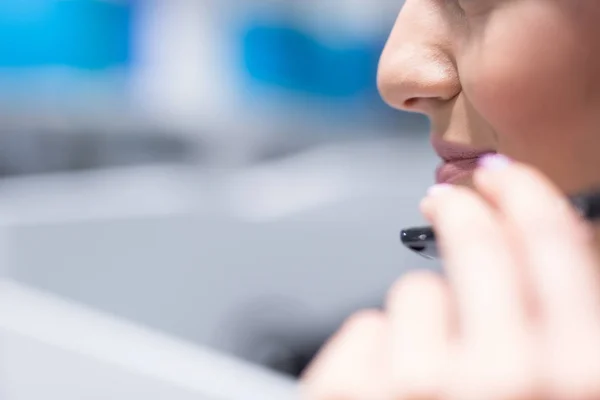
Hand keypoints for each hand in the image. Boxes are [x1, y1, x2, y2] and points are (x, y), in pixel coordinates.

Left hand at [301, 158, 599, 399]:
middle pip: (476, 241)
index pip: (553, 246)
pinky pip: (367, 327)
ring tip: (427, 383)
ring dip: (422, 322)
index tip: (505, 179)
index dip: (527, 198)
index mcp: (580, 380)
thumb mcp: (564, 396)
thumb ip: (568, 334)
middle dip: (462, 213)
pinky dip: (374, 355)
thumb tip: (561, 251)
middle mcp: (506, 380)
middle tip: (447, 200)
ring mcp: (420, 389)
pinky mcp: (350, 394)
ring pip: (416, 292)